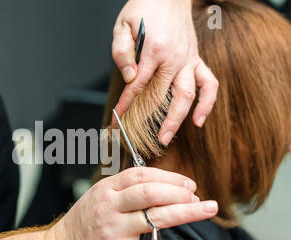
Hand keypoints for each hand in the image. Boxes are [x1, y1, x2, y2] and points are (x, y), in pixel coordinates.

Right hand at [48, 167, 217, 239]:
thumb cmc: (83, 224)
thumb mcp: (98, 197)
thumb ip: (124, 190)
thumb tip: (162, 186)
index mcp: (105, 189)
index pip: (141, 175)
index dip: (169, 177)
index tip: (188, 183)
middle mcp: (109, 208)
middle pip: (150, 192)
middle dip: (180, 192)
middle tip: (198, 196)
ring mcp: (113, 231)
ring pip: (155, 218)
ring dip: (187, 212)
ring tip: (208, 209)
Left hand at [112, 0, 218, 144]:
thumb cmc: (144, 9)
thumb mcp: (123, 25)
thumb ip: (123, 51)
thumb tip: (130, 77)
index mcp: (154, 50)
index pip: (137, 86)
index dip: (126, 106)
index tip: (116, 120)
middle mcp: (174, 58)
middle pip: (161, 96)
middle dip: (149, 121)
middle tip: (139, 139)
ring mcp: (188, 60)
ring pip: (187, 95)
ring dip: (177, 119)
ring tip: (167, 137)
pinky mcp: (197, 60)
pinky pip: (209, 84)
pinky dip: (207, 103)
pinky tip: (199, 120)